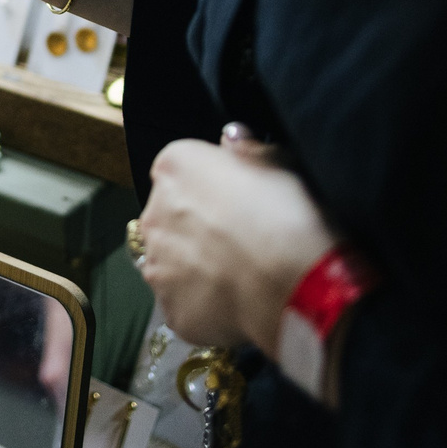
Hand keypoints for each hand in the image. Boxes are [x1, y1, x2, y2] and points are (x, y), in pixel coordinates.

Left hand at [138, 130, 334, 352]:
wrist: (293, 282)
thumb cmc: (287, 214)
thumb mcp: (278, 163)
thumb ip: (246, 150)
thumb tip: (232, 138)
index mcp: (174, 167)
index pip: (179, 171)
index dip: (208, 188)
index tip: (234, 201)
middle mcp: (153, 213)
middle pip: (169, 217)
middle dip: (195, 228)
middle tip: (238, 240)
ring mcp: (157, 266)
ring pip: (170, 263)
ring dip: (194, 267)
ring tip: (239, 276)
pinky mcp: (169, 309)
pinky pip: (182, 304)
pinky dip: (203, 305)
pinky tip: (236, 303)